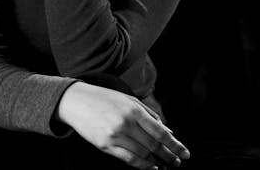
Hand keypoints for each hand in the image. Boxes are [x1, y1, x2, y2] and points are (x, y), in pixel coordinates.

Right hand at [56, 82, 189, 168]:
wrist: (74, 101)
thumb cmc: (102, 98)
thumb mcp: (127, 99)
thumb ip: (148, 114)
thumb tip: (168, 132)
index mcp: (132, 110)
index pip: (160, 132)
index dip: (175, 145)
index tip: (185, 153)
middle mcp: (125, 123)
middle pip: (154, 146)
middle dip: (169, 156)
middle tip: (177, 161)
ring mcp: (114, 136)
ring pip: (144, 155)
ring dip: (158, 162)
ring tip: (166, 165)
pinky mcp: (105, 145)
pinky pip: (129, 159)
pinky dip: (143, 165)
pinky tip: (151, 166)